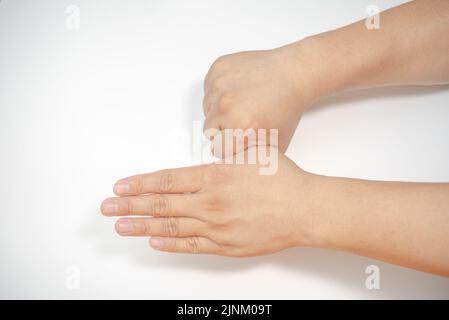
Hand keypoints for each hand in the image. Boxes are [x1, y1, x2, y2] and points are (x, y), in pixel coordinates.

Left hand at [100, 148, 318, 255]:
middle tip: (106, 208)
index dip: (140, 184)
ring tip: (120, 226)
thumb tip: (209, 151)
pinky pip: (191, 245)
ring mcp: (216, 227)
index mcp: (213, 176)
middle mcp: (209, 202)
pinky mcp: (225, 245)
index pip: (166, 180)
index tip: (120, 187)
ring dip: (142, 226)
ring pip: (170, 227)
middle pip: (160, 204)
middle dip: (129, 205)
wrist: (305, 209)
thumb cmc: (283, 178)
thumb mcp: (252, 151)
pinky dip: (170, 243)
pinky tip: (154, 242)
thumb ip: (226, 153)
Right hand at [203, 42, 318, 153]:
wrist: (293, 74)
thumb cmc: (286, 107)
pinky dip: (219, 92)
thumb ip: (252, 158)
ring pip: (207, 109)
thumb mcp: (275, 144)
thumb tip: (237, 167)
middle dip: (222, 129)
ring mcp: (220, 87)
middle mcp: (227, 108)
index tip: (239, 139)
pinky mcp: (217, 70)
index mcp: (241, 129)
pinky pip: (208, 89)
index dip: (229, 146)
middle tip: (241, 121)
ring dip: (220, 110)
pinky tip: (238, 91)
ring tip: (242, 104)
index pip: (217, 149)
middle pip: (209, 130)